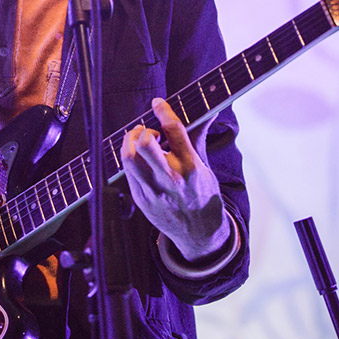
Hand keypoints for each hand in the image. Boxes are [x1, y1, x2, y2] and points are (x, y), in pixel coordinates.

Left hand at [121, 98, 229, 261]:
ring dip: (130, 142)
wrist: (200, 234)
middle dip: (142, 130)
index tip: (157, 103)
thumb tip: (211, 110)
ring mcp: (153, 191)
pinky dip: (131, 159)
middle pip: (145, 143)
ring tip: (138, 142)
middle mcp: (171, 178)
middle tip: (146, 130)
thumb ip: (198, 136)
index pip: (173, 130)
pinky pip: (127, 172)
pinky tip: (139, 159)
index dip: (163, 111)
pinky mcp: (141, 200)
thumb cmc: (203, 195)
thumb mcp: (205, 165)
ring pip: (129, 157)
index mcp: (190, 166)